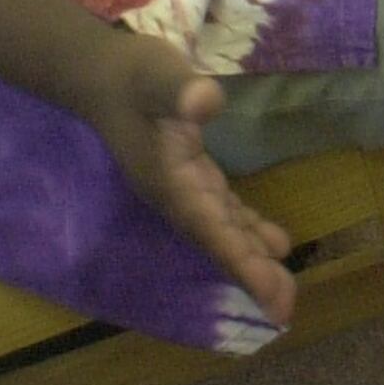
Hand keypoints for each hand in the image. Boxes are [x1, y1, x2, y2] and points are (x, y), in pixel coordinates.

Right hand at [67, 29, 291, 321]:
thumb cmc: (129, 74)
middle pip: (218, 240)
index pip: (210, 228)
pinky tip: (273, 245)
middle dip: (250, 273)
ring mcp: (182, 189)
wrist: (98, 75)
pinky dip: (245, 231)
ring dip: (251, 259)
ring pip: (222, 231)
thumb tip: (206, 101)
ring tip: (284, 289)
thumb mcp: (156, 74)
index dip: (240, 262)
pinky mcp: (190, 177)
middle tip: (285, 310)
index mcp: (167, 180)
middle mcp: (175, 195)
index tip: (270, 296)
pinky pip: (222, 213)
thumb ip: (178, 89)